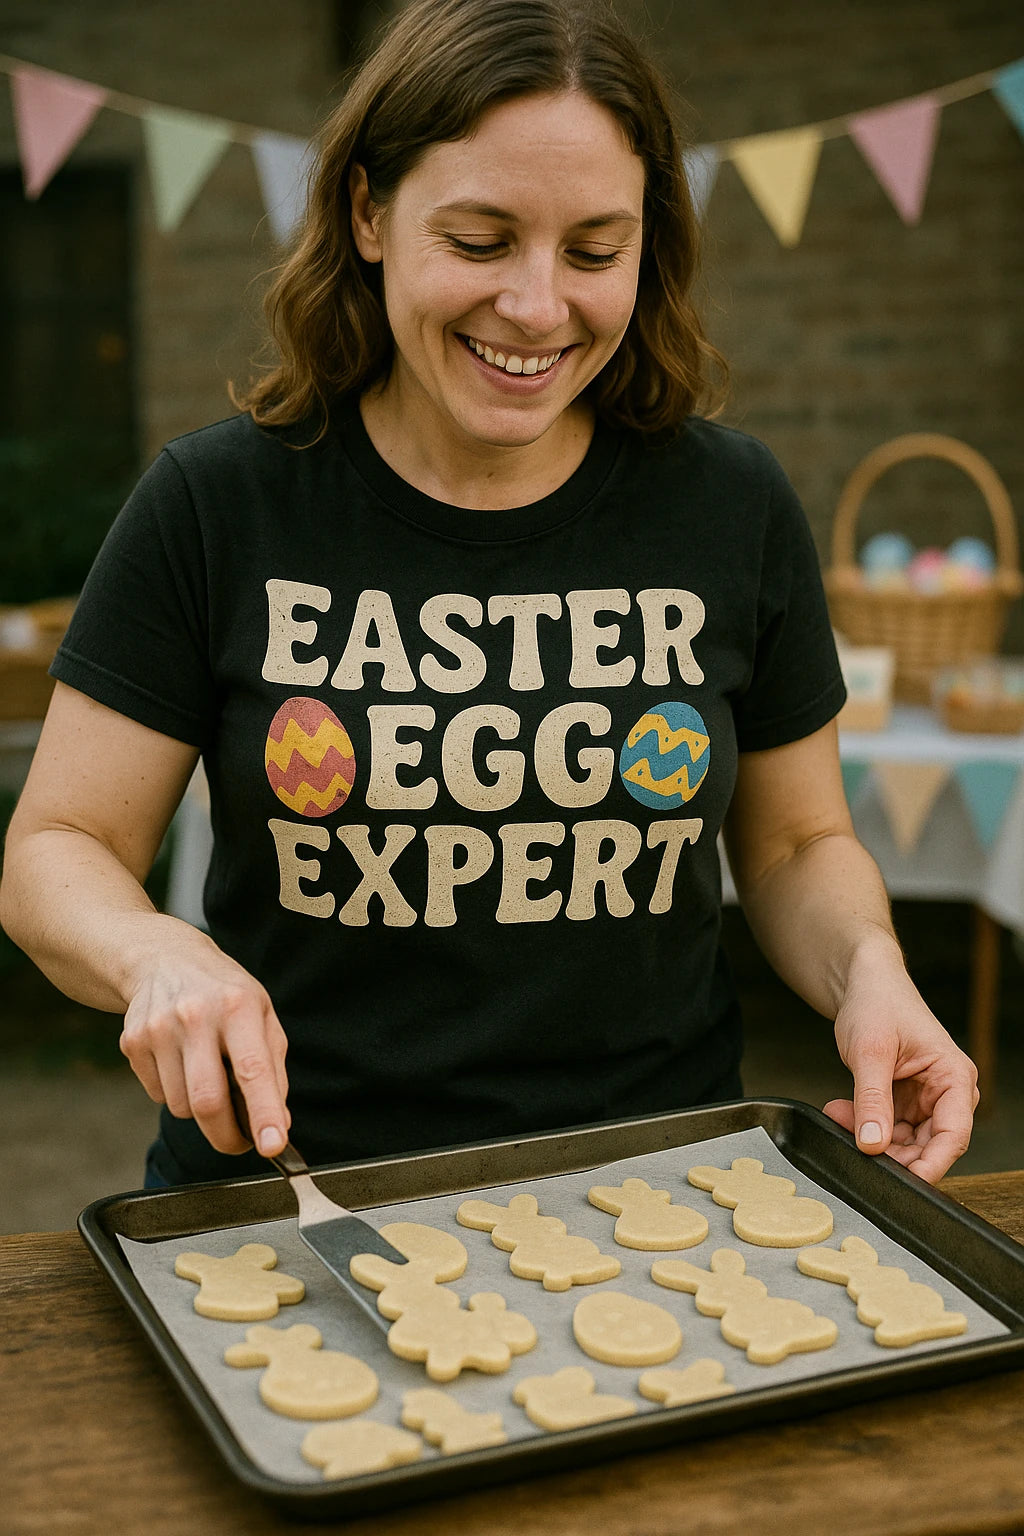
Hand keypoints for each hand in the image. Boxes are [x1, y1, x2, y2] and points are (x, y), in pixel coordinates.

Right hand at [119, 930, 289, 1157]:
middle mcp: (196, 1015)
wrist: (164, 959)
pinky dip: (175, 1094)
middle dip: (226, 1136)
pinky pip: (158, 1096)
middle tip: (240, 1142)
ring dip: (200, 1110)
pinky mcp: (132, 1041)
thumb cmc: (223, 992)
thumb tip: (279, 1123)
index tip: (274, 1145)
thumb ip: (273, 1069)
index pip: (253, 1070)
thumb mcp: (262, 1014)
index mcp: (238, 1006)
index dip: (264, 1113)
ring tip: (207, 1075)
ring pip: (182, 1107)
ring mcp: (159, 1028)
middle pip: (207, 1101)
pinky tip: (180, 1062)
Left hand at [823, 953, 978, 1183]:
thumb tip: (873, 1144)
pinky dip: (863, 1125)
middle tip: (854, 1140)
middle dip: (890, 1150)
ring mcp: (924, 1100)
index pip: (953, 1135)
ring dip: (871, 1137)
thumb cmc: (877, 1004)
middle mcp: (946, 1094)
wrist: (863, 984)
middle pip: (928, 1146)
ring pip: (904, 1142)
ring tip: (839, 1113)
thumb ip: (872, 1099)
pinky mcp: (903, 1102)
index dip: (931, 1164)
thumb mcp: (870, 1051)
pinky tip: (841, 1110)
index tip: (905, 1183)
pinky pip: (887, 1129)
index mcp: (954, 1078)